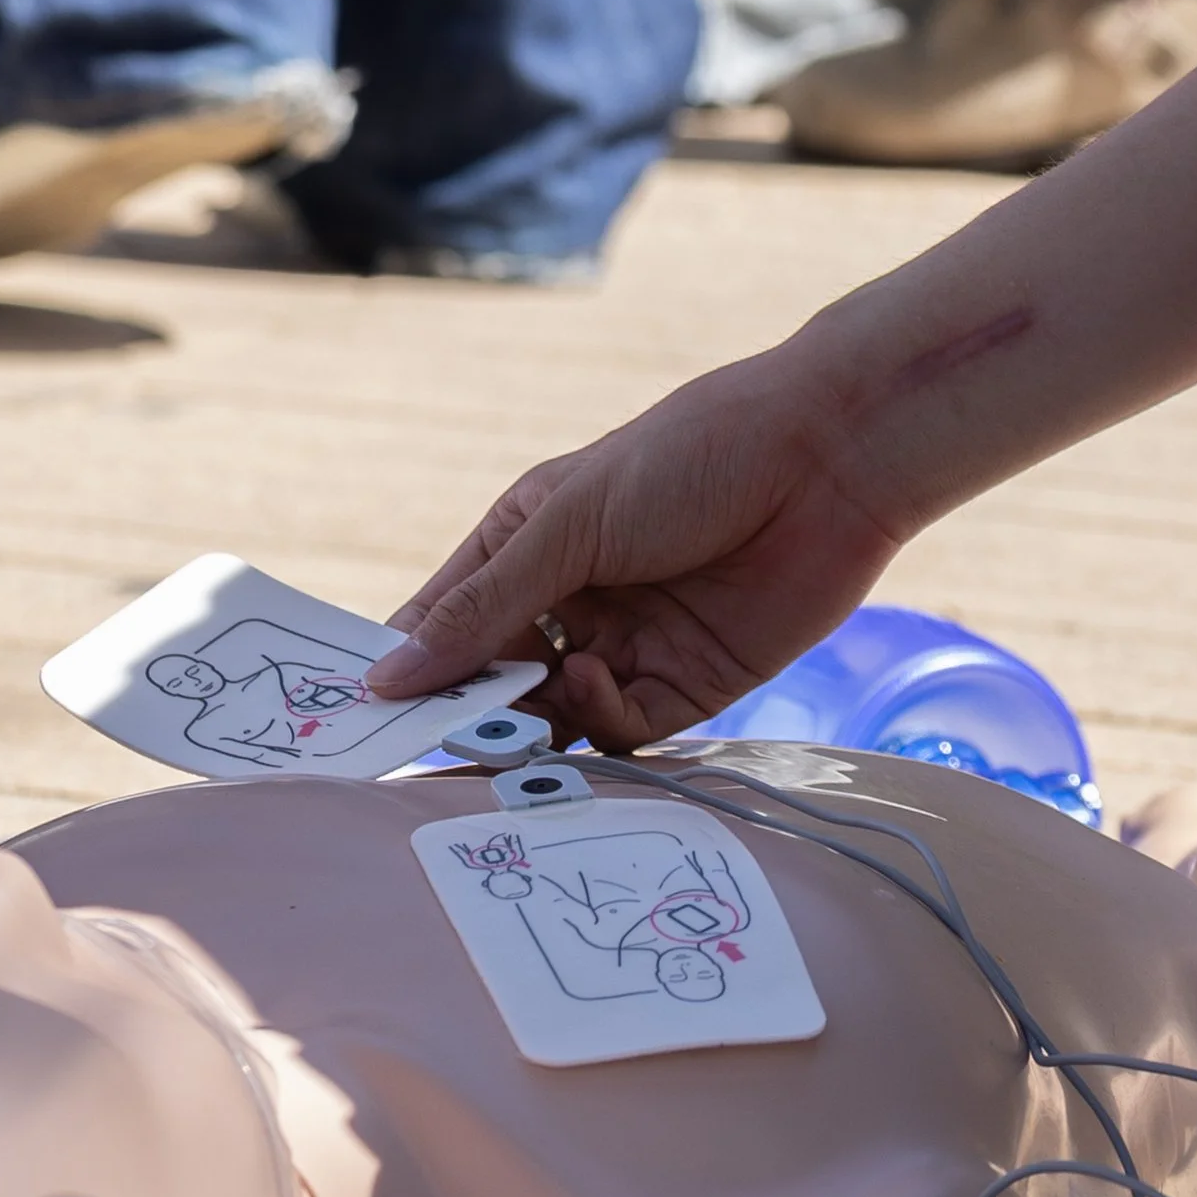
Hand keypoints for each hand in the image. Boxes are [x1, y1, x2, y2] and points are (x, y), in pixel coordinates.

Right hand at [367, 350, 908, 750]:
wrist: (829, 460)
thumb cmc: (688, 458)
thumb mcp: (565, 525)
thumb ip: (479, 610)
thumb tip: (386, 678)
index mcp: (522, 548)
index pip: (442, 625)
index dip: (406, 669)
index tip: (368, 716)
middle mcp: (567, 605)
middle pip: (493, 683)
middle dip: (467, 711)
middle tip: (442, 738)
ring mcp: (624, 648)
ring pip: (551, 718)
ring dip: (529, 726)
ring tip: (516, 722)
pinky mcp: (685, 686)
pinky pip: (619, 730)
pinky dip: (596, 720)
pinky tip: (594, 683)